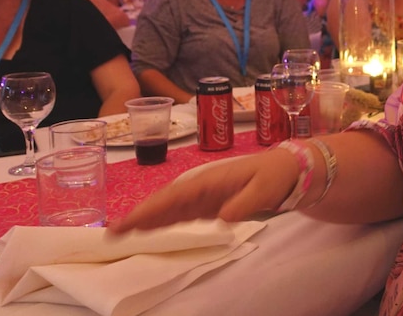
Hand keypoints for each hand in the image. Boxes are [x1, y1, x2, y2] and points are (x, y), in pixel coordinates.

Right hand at [108, 148, 298, 232]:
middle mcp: (202, 185)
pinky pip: (183, 213)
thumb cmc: (275, 175)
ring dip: (149, 219)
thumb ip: (242, 203)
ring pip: (170, 208)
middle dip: (140, 215)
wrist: (289, 169)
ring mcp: (205, 194)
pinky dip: (166, 220)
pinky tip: (152, 230)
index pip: (175, 196)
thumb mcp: (263, 189)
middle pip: (166, 201)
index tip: (130, 222)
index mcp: (210, 179)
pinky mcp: (211, 203)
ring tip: (123, 233)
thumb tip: (221, 218)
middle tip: (113, 232)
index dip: (151, 210)